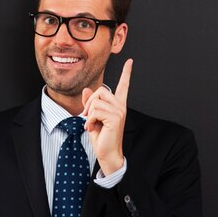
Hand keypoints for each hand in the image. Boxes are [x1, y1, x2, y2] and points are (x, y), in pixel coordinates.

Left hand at [82, 59, 132, 176]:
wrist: (107, 155)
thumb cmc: (101, 137)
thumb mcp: (92, 117)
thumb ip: (90, 103)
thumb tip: (86, 89)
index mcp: (117, 105)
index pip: (123, 85)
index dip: (127, 73)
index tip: (131, 61)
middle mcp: (121, 106)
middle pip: (100, 90)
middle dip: (89, 102)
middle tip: (87, 116)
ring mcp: (119, 111)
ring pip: (96, 101)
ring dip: (88, 113)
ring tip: (91, 124)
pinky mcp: (115, 118)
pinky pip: (96, 111)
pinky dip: (89, 120)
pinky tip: (91, 128)